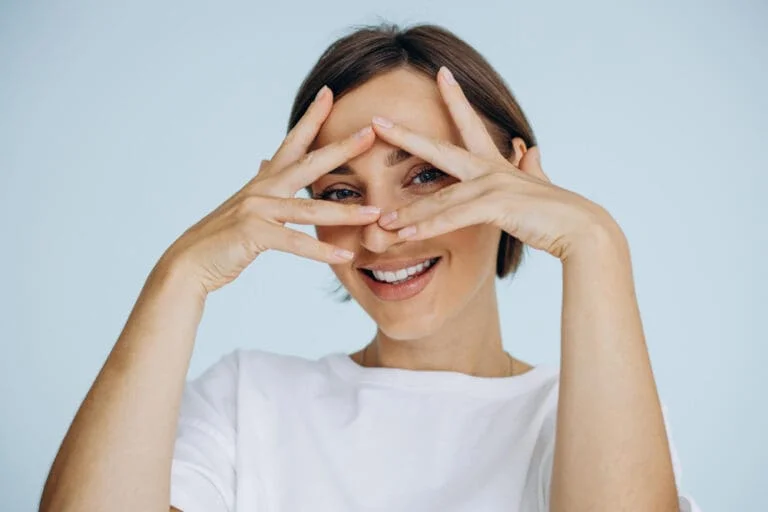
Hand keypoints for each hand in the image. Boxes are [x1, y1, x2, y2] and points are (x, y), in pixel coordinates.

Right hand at [158, 86, 380, 294]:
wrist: (189, 262)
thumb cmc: (221, 237)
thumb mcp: (243, 204)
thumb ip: (260, 182)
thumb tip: (265, 160)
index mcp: (263, 180)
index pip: (292, 142)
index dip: (311, 117)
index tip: (329, 93)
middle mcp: (261, 188)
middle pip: (308, 163)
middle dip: (342, 148)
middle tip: (371, 133)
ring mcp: (256, 209)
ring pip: (310, 208)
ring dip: (345, 212)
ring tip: (375, 213)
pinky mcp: (254, 233)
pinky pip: (295, 241)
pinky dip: (321, 250)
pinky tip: (344, 255)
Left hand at [371, 67, 620, 260]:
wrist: (583, 230)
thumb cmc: (558, 213)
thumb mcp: (539, 184)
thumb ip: (530, 169)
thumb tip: (529, 151)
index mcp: (497, 164)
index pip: (470, 125)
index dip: (454, 100)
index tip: (441, 74)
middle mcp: (491, 169)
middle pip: (440, 150)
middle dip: (406, 136)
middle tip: (377, 122)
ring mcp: (493, 185)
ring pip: (439, 198)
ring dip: (408, 213)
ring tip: (381, 222)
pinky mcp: (497, 205)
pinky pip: (453, 217)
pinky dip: (428, 226)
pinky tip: (405, 233)